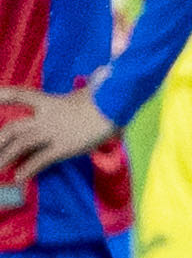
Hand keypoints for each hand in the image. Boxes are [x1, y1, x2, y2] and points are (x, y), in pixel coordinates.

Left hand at [0, 86, 118, 181]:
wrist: (114, 104)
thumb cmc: (105, 98)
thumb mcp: (86, 94)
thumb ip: (81, 95)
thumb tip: (95, 79)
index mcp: (48, 102)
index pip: (18, 95)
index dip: (2, 96)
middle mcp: (45, 117)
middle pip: (13, 128)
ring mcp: (53, 133)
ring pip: (21, 144)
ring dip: (5, 157)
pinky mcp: (63, 147)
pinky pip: (40, 159)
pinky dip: (28, 170)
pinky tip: (18, 178)